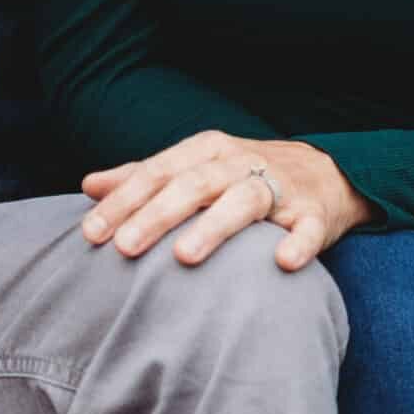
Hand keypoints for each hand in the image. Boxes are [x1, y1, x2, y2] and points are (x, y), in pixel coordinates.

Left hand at [80, 130, 374, 271]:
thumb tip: (89, 186)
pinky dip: (297, 243)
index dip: (123, 201)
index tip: (90, 233)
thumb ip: (143, 177)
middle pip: (193, 185)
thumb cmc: (241, 175)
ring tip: (184, 257)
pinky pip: (306, 228)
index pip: (157, 172)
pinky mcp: (313, 214)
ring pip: (244, 201)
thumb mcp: (193, 168)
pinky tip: (282, 262)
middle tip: (123, 247)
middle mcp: (238, 163)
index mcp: (205, 151)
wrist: (323, 172)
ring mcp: (278, 187)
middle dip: (156, 215)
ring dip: (215, 227)